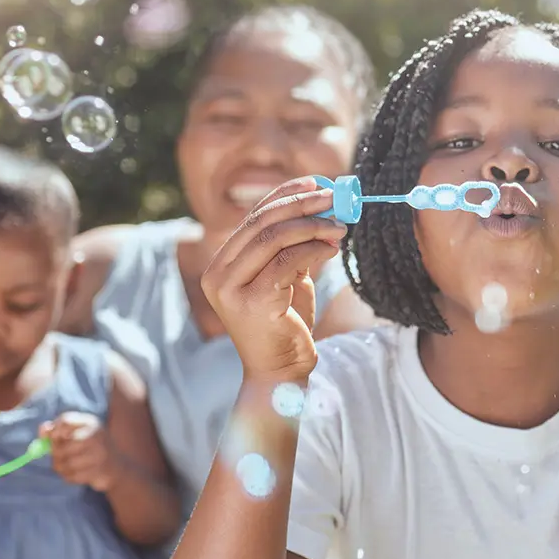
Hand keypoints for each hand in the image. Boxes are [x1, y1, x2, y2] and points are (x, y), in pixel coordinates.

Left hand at [41, 413, 114, 491]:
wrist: (117, 466)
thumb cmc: (91, 448)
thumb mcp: (77, 434)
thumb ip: (58, 430)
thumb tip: (43, 429)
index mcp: (90, 422)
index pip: (65, 420)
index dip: (53, 431)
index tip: (52, 438)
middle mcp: (97, 435)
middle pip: (63, 445)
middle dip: (55, 454)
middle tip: (57, 456)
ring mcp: (100, 454)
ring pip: (67, 463)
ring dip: (61, 467)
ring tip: (65, 466)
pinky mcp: (100, 471)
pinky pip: (73, 476)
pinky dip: (69, 476)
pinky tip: (75, 473)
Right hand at [201, 177, 346, 382]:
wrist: (280, 374)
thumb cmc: (283, 327)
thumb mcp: (286, 280)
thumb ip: (292, 248)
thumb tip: (320, 209)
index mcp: (221, 266)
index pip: (253, 218)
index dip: (285, 195)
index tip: (316, 184)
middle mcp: (219, 274)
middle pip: (262, 223)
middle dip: (302, 205)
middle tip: (334, 198)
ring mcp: (232, 289)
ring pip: (274, 238)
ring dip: (312, 226)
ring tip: (340, 226)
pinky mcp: (253, 302)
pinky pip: (288, 262)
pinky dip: (314, 249)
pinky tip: (332, 248)